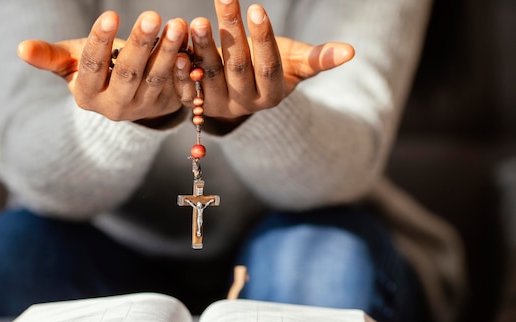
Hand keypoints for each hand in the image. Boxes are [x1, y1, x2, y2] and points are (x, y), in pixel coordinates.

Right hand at [17, 11, 188, 122]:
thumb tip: (21, 48)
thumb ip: (50, 56)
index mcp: (86, 95)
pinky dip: (185, 69)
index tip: (110, 15)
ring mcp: (144, 108)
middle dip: (140, 43)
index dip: (100, 42)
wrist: (129, 95)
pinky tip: (191, 48)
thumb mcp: (73, 62)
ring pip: (156, 79)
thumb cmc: (98, 69)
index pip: (91, 67)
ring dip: (168, 51)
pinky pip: (179, 88)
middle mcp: (115, 107)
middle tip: (153, 15)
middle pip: (128, 73)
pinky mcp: (168, 105)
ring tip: (177, 25)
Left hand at [174, 0, 353, 124]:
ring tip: (196, 21)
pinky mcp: (194, 102)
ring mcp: (217, 105)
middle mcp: (244, 104)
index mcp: (271, 95)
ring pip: (208, 75)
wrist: (241, 90)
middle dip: (231, 32)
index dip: (263, 38)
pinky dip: (178, 67)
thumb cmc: (272, 67)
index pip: (269, 66)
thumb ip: (317, 58)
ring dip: (202, 47)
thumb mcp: (294, 63)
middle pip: (237, 67)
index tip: (256, 7)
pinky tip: (176, 45)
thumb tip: (351, 52)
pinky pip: (184, 87)